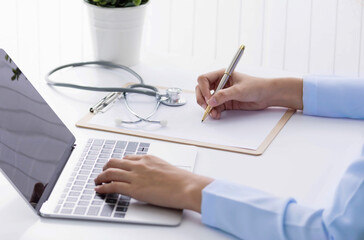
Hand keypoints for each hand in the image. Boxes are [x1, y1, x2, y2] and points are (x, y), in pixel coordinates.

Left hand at [94, 155, 212, 211]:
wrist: (186, 186)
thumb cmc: (181, 180)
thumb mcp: (165, 168)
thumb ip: (154, 169)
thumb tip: (150, 176)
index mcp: (147, 158)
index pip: (127, 158)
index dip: (118, 163)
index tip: (115, 167)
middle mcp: (139, 165)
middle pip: (114, 162)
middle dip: (106, 167)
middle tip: (102, 172)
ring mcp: (135, 176)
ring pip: (110, 172)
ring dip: (101, 177)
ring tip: (97, 181)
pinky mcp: (134, 189)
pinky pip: (113, 186)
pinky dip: (103, 188)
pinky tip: (99, 190)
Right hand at [195, 69, 302, 118]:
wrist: (267, 95)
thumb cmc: (256, 86)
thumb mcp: (239, 90)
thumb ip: (224, 95)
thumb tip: (210, 101)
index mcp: (222, 74)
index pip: (204, 79)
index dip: (203, 89)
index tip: (209, 98)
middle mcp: (220, 83)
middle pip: (202, 90)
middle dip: (202, 99)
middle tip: (206, 107)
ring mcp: (221, 93)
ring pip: (207, 100)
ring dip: (208, 108)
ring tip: (213, 114)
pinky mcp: (225, 102)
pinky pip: (214, 107)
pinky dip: (213, 112)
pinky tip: (217, 115)